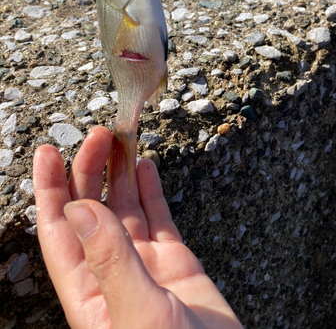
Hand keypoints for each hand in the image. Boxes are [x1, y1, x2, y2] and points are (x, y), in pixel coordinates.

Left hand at [33, 126, 242, 328]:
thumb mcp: (139, 314)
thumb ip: (110, 261)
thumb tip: (80, 209)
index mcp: (89, 293)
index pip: (59, 232)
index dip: (49, 191)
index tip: (48, 153)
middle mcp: (111, 274)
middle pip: (93, 212)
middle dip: (90, 171)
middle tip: (99, 136)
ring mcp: (144, 267)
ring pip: (126, 210)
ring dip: (120, 174)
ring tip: (120, 141)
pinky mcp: (176, 264)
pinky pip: (159, 219)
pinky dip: (151, 191)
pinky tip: (145, 168)